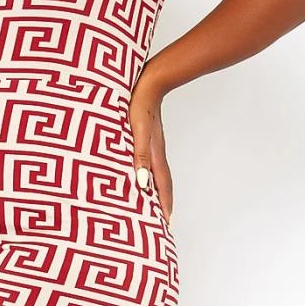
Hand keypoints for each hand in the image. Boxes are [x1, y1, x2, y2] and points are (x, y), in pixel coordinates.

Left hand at [128, 78, 173, 225]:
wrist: (149, 81)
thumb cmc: (139, 104)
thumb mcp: (137, 131)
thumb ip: (140, 156)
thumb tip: (142, 184)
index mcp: (155, 156)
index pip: (162, 187)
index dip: (164, 206)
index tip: (167, 224)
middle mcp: (156, 153)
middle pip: (163, 184)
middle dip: (164, 203)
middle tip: (164, 220)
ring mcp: (153, 145)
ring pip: (158, 173)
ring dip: (157, 190)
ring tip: (154, 204)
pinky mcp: (148, 137)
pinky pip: (151, 162)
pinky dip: (150, 174)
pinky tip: (143, 174)